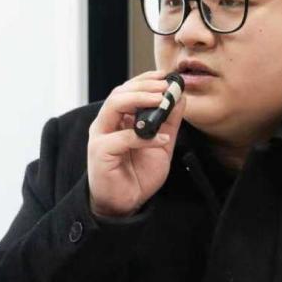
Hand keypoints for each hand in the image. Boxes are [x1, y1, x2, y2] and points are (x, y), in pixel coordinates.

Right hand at [87, 70, 185, 218]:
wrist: (125, 204)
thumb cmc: (137, 175)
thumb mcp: (161, 144)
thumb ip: (169, 122)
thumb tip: (180, 97)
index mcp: (117, 119)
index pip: (127, 90)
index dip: (145, 80)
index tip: (165, 76)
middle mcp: (106, 124)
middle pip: (119, 93)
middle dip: (144, 86)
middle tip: (165, 86)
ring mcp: (100, 137)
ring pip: (114, 106)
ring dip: (139, 100)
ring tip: (161, 100)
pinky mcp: (100, 153)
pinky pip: (121, 139)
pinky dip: (144, 137)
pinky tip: (162, 139)